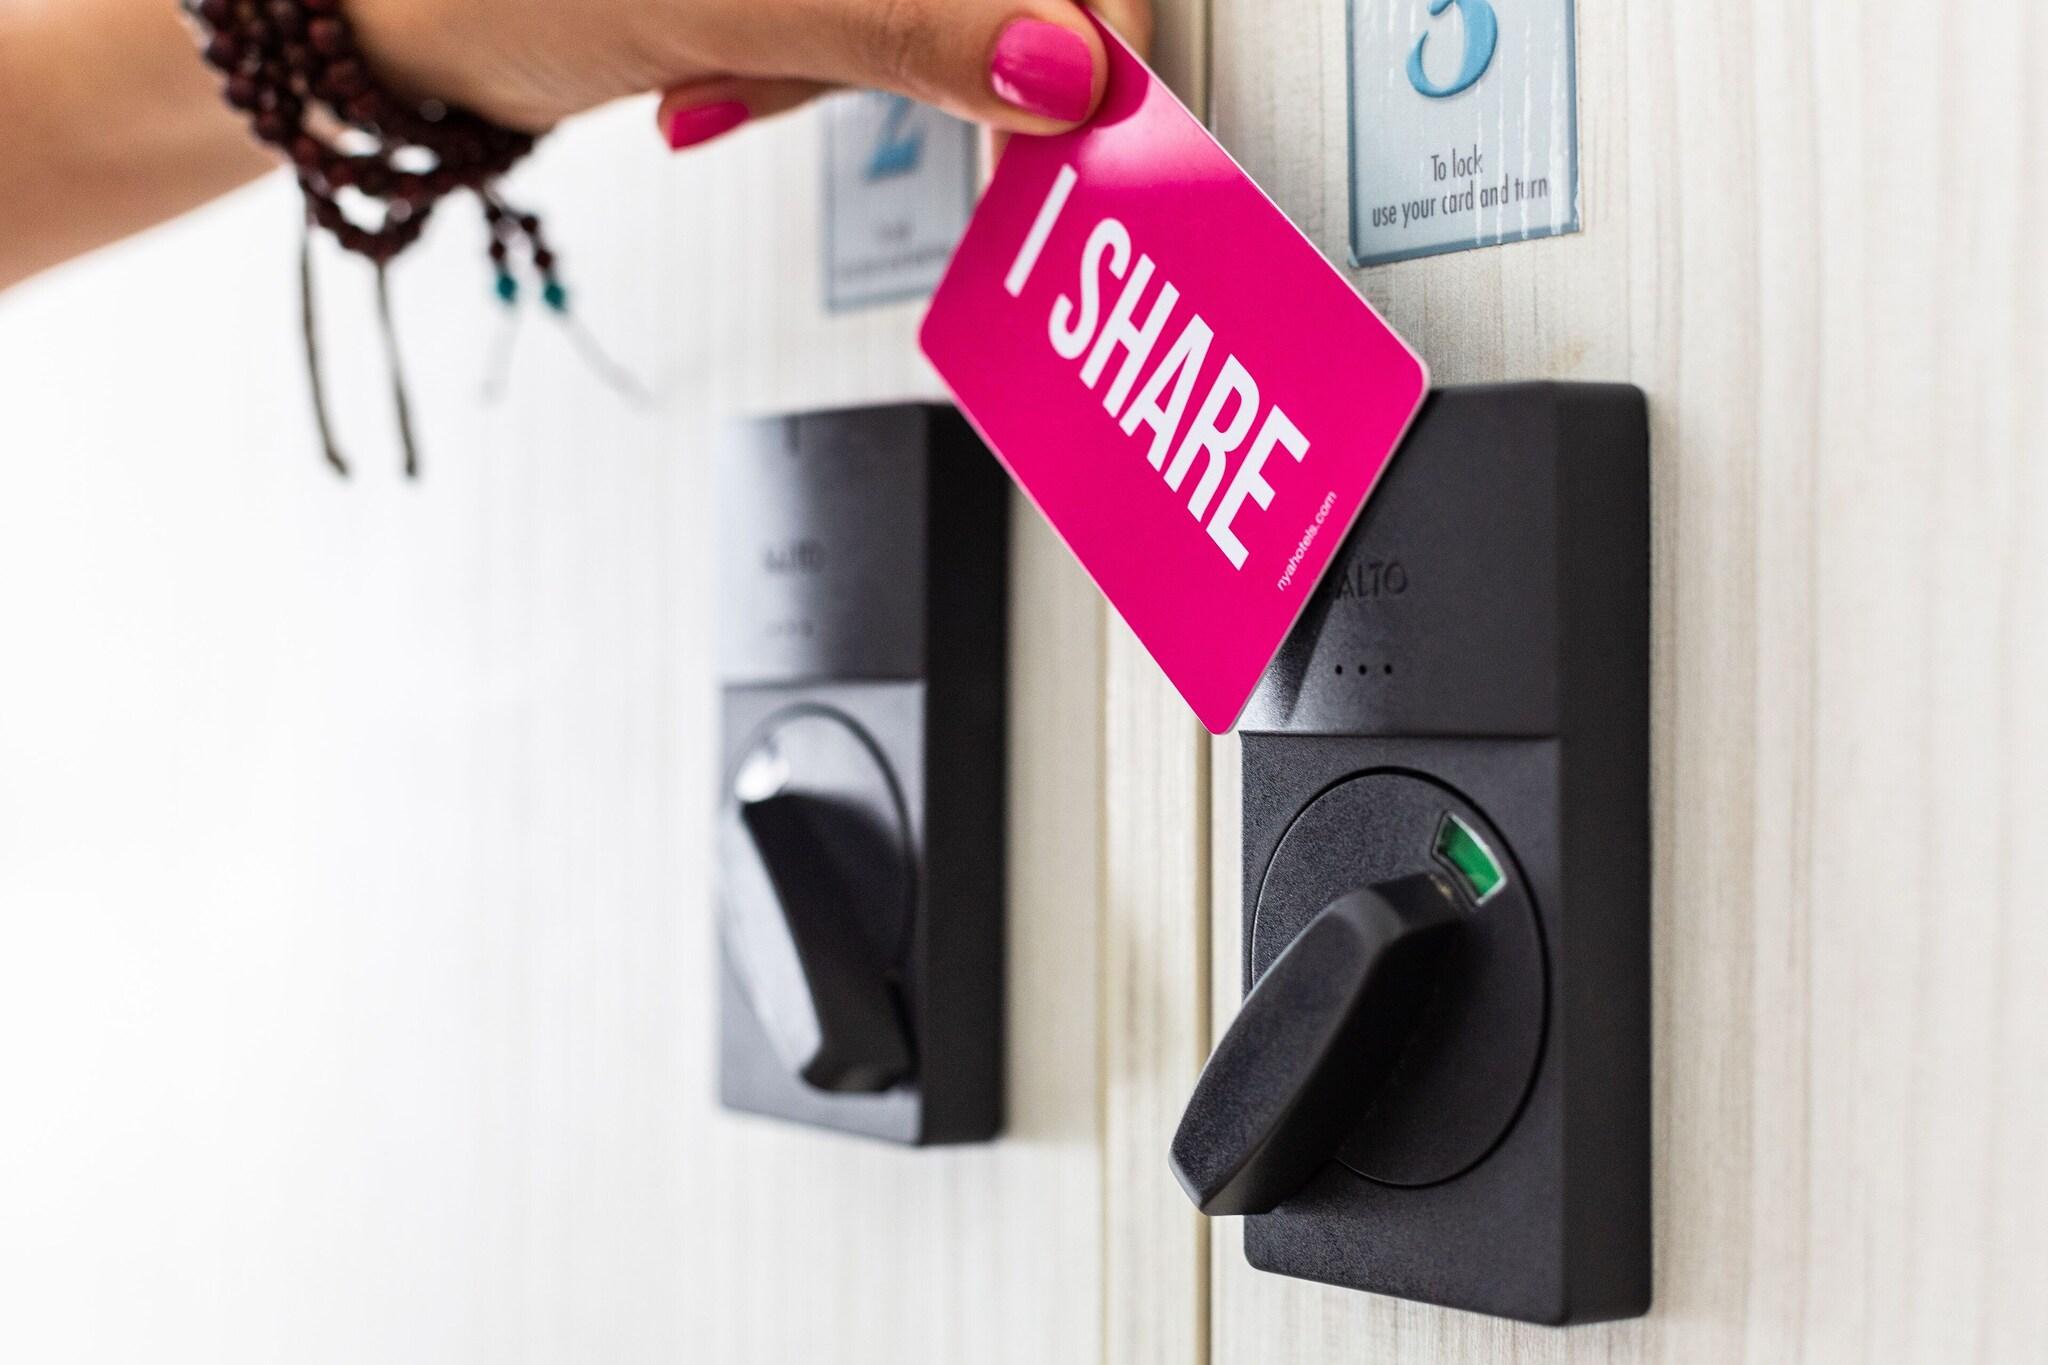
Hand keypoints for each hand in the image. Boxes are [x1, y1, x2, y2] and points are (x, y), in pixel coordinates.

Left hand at [348, 0, 1152, 144]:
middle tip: (876, 116)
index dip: (1087, 7)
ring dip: (854, 73)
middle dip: (947, 49)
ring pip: (940, 7)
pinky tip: (717, 84)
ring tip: (724, 86)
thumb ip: (903, 25)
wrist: (389, 16)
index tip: (1090, 107)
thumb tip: (1059, 68)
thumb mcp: (719, 1)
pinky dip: (812, 77)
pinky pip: (875, 23)